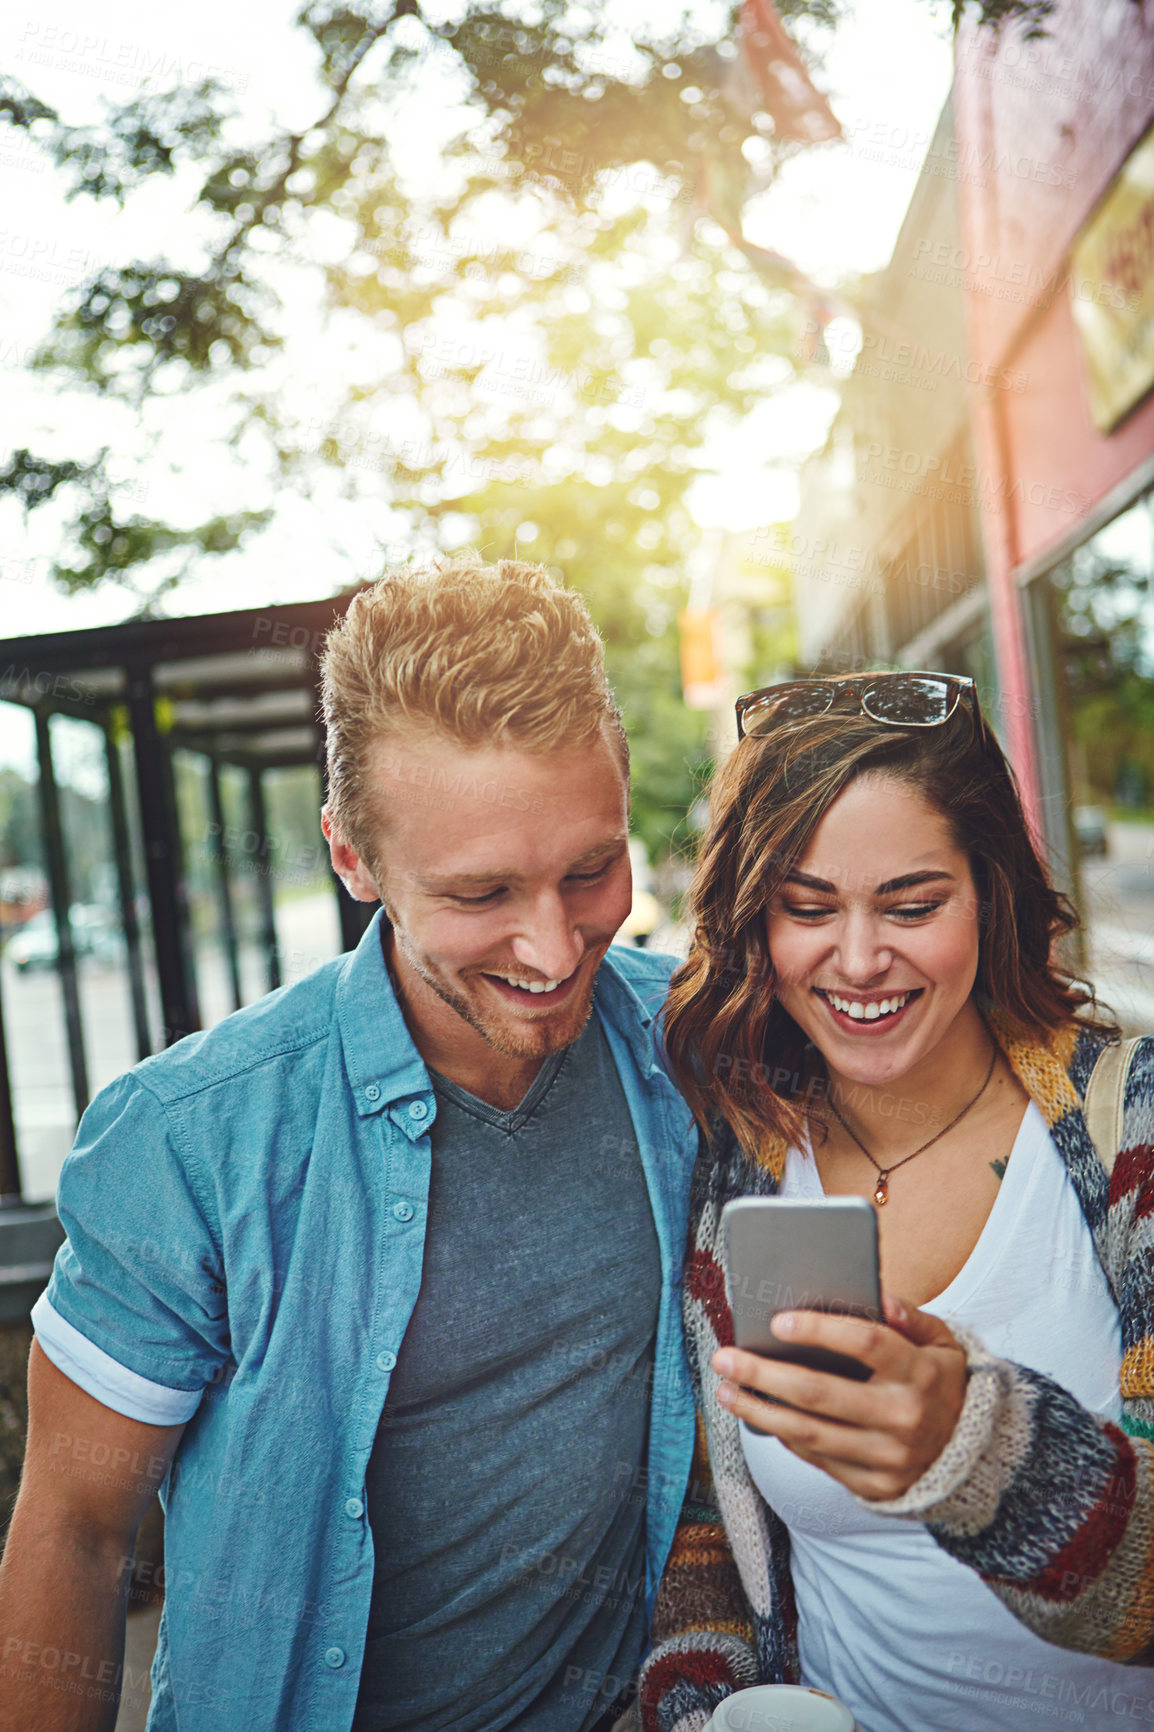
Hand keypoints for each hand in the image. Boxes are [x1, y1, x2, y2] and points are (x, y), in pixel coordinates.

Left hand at [712, 1293, 968, 1501]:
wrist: (971, 1457)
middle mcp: (903, 1417)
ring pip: (809, 1433)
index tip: (777, 1321)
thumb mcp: (943, 1344)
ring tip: (725, 1389)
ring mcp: (888, 1457)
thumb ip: (910, 1317)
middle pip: (820, 1394)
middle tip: (725, 1356)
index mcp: (920, 1372)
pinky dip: (783, 1436)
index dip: (820, 1331)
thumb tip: (878, 1296)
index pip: (867, 1343)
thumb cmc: (940, 1384)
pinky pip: (817, 1459)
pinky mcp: (874, 1486)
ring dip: (758, 1411)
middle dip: (764, 1374)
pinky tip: (759, 1414)